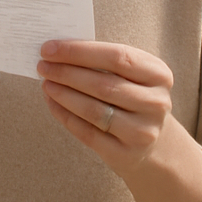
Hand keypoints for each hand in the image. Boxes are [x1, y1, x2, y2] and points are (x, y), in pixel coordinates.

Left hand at [38, 38, 201, 201]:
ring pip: (94, 110)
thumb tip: (58, 51)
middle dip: (67, 73)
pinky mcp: (126, 154)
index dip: (80, 52)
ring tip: (46, 83)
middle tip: (43, 66)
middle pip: (103, 84)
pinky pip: (88, 133)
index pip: (117, 57)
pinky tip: (52, 103)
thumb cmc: (132, 96)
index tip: (50, 48)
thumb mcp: (131, 75)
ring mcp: (143, 131)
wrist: (151, 141)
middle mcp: (156, 103)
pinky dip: (65, 116)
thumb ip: (103, 61)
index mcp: (159, 74)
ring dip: (64, 94)